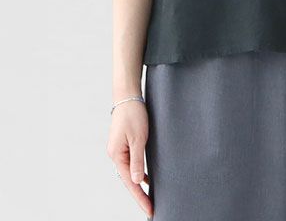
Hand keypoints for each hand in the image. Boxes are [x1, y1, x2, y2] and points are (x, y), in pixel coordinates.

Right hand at [106, 100, 152, 217]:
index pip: (130, 182)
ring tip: (149, 198)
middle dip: (139, 195)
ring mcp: (119, 150)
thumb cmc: (133, 114)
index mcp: (117, 155)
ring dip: (139, 185)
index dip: (140, 197)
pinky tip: (147, 179)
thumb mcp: (139, 138)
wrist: (128, 96)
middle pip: (128, 180)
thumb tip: (137, 181)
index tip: (149, 209)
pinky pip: (132, 163)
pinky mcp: (124, 145)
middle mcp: (115, 155)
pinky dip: (139, 172)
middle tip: (151, 209)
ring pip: (130, 173)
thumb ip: (137, 160)